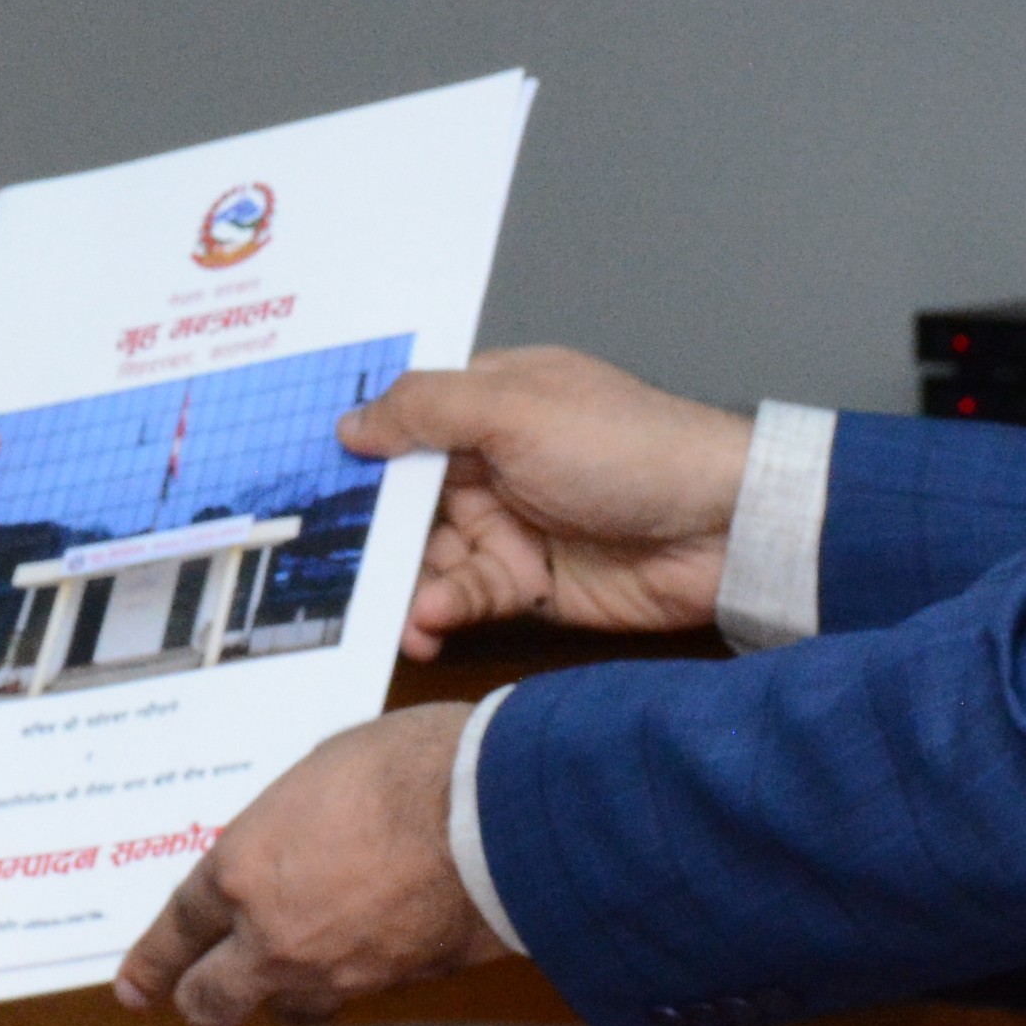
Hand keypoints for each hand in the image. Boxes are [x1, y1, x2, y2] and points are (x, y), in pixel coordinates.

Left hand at [112, 705, 501, 1025]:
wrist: (493, 814)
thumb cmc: (407, 769)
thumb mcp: (317, 775)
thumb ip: (285, 828)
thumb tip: (290, 845)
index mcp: (241, 872)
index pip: (178, 930)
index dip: (153, 963)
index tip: (137, 987)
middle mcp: (275, 936)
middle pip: (211, 999)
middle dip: (197, 998)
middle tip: (192, 995)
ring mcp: (336, 971)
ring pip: (286, 1008)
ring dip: (279, 993)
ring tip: (285, 970)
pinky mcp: (394, 986)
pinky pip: (353, 994)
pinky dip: (348, 979)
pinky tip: (362, 948)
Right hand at [337, 347, 750, 653]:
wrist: (721, 530)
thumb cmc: (632, 448)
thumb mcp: (516, 410)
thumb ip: (427, 410)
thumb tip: (352, 422)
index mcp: (488, 403)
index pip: (403, 425)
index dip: (358, 454)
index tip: (304, 483)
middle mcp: (491, 462)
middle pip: (403, 501)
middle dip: (370, 536)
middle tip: (331, 569)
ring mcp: (510, 525)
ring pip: (426, 558)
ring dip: (404, 583)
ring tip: (400, 608)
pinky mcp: (529, 584)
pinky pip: (464, 599)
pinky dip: (440, 612)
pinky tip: (428, 622)